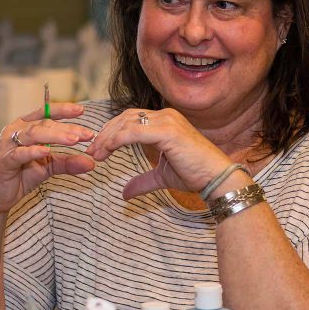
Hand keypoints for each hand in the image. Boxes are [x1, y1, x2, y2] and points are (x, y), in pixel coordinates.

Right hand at [0, 103, 95, 215]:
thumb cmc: (20, 176)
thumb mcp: (48, 167)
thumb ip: (68, 162)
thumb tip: (92, 162)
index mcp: (25, 128)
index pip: (46, 113)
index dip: (63, 110)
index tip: (82, 110)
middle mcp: (15, 132)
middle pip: (44, 124)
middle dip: (67, 128)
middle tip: (87, 134)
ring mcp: (7, 146)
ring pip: (33, 135)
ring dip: (55, 136)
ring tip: (74, 140)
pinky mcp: (3, 162)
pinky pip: (19, 154)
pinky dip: (33, 151)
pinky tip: (46, 151)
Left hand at [84, 107, 233, 198]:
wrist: (217, 178)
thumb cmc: (195, 175)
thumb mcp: (162, 176)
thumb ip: (143, 181)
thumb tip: (124, 193)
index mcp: (165, 121)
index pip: (130, 119)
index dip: (111, 132)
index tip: (97, 149)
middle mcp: (166, 116)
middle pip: (124, 117)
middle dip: (104, 133)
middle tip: (91, 151)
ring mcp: (167, 121)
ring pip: (126, 122)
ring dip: (107, 138)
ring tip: (96, 154)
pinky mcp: (168, 132)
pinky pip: (134, 132)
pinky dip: (117, 140)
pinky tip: (107, 151)